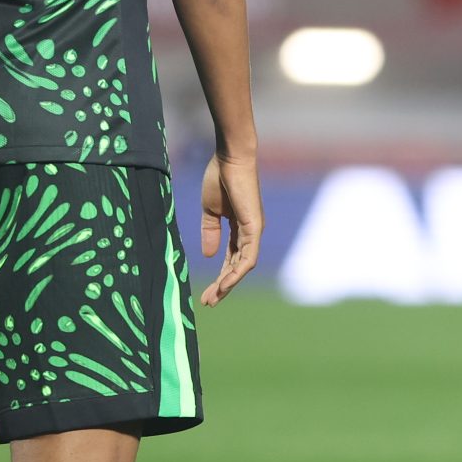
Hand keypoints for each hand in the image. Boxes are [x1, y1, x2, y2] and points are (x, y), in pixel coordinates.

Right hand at [199, 152, 263, 304]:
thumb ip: (210, 232)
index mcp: (239, 228)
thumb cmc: (220, 178)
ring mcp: (254, 231)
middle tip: (209, 302)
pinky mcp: (254, 228)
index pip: (231, 258)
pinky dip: (237, 272)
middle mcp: (250, 232)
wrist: (229, 159)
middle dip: (223, 285)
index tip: (206, 291)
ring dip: (229, 284)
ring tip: (214, 297)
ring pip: (243, 266)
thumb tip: (210, 256)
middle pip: (237, 266)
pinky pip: (248, 257)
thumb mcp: (210, 211)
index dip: (219, 275)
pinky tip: (226, 284)